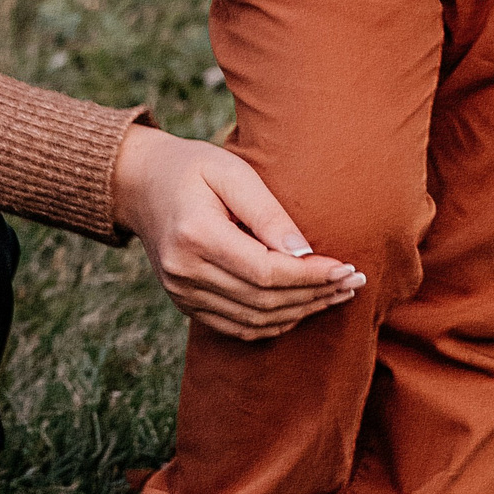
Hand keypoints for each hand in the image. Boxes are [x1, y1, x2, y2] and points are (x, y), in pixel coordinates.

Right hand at [109, 125, 361, 340]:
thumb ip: (268, 212)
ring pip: (254, 321)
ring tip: (338, 294)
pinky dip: (275, 322)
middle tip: (354, 282)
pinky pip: (238, 327)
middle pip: (264, 301)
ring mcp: (182, 293)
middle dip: (315, 295)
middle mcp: (185, 272)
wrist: (139, 183)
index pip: (266, 273)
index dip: (311, 276)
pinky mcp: (185, 303)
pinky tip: (303, 306)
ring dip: (301, 312)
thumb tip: (304, 253)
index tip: (347, 268)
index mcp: (196, 236)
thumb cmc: (192, 167)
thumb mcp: (231, 171)